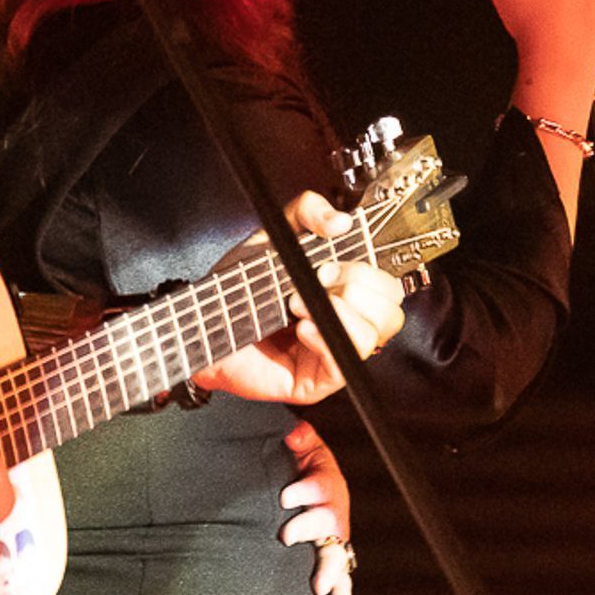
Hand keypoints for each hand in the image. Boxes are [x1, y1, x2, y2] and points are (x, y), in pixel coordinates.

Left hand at [191, 194, 405, 405]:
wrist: (204, 317)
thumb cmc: (239, 285)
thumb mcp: (273, 236)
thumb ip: (306, 213)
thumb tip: (340, 221)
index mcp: (342, 291)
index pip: (387, 286)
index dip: (367, 271)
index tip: (330, 261)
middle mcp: (344, 323)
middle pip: (391, 313)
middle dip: (358, 288)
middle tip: (318, 279)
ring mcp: (333, 352)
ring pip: (374, 338)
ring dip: (337, 313)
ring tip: (297, 303)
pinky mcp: (317, 381)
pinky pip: (342, 365)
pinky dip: (324, 340)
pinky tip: (301, 327)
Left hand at [279, 420, 354, 594]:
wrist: (318, 488)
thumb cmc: (306, 467)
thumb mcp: (304, 448)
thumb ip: (300, 439)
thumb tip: (293, 433)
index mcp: (325, 484)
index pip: (317, 486)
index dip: (301, 492)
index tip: (283, 496)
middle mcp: (334, 513)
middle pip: (328, 522)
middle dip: (309, 529)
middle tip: (287, 536)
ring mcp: (337, 540)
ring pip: (338, 556)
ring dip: (329, 572)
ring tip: (318, 589)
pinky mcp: (335, 561)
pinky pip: (343, 582)